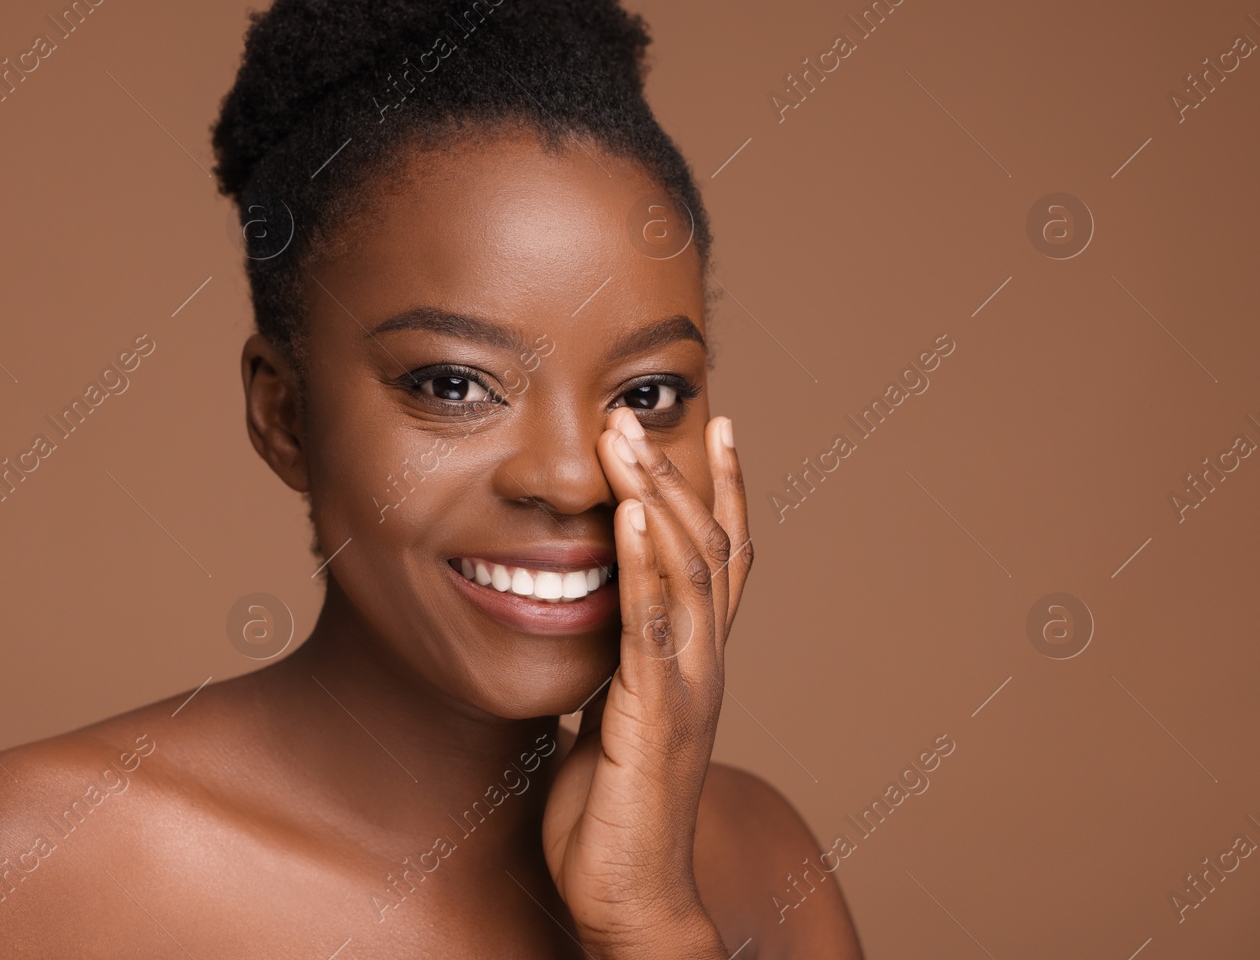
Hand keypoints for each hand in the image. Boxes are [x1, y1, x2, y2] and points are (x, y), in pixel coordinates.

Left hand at [541, 408, 752, 957]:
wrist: (624, 893)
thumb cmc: (610, 810)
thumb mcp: (609, 717)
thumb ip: (611, 669)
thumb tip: (579, 629)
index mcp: (694, 660)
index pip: (723, 559)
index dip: (725, 492)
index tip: (717, 428)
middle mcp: (704, 662)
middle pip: (707, 547)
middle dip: (675, 474)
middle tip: (639, 413)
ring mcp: (688, 685)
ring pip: (684, 571)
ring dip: (655, 497)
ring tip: (626, 439)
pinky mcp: (657, 712)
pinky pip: (652, 624)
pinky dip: (640, 563)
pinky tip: (627, 515)